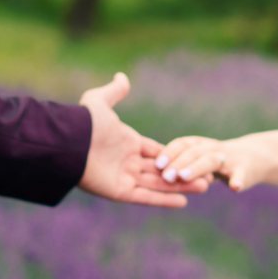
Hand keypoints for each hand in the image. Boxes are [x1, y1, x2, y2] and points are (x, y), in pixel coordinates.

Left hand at [77, 73, 208, 208]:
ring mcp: (125, 178)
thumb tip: (122, 77)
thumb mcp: (100, 102)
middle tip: (207, 175)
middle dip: (184, 172)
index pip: (156, 151)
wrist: (70, 143)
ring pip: (159, 184)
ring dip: (181, 186)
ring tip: (205, 187)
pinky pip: (146, 197)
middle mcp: (127, 162)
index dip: (174, 155)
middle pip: (161, 170)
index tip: (195, 156)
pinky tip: (184, 201)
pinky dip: (164, 200)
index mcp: (127, 144)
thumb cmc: (85, 123)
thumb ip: (114, 92)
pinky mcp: (121, 192)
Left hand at [158, 135, 265, 193]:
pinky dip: (238, 180)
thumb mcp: (202, 159)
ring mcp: (230, 158)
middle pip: (193, 152)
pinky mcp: (246, 170)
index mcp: (201, 145)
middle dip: (178, 163)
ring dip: (197, 168)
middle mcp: (213, 148)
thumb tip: (158, 175)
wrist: (257, 157)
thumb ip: (183, 165)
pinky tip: (235, 187)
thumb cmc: (220, 161)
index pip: (182, 144)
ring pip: (211, 160)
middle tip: (166, 176)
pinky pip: (241, 175)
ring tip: (184, 177)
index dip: (169, 153)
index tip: (158, 164)